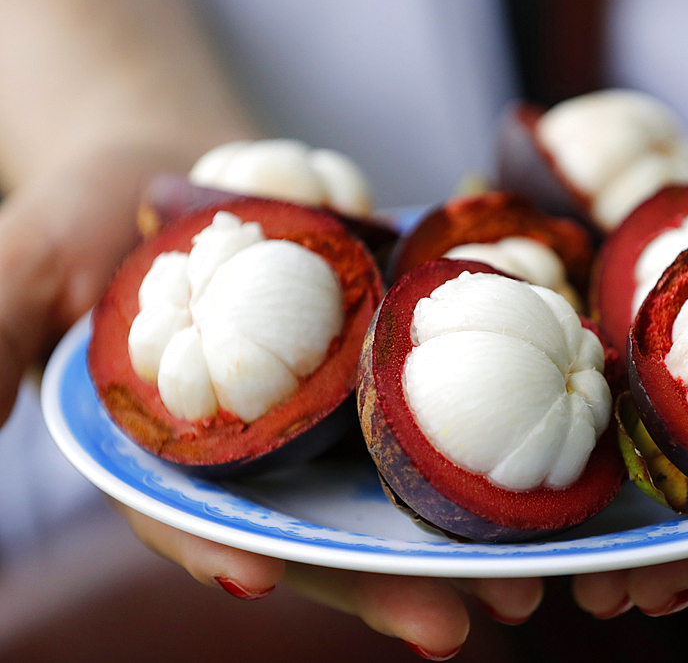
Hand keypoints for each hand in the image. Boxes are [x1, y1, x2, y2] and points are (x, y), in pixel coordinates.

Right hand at [0, 143, 541, 657]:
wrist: (182, 169)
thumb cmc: (92, 215)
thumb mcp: (25, 261)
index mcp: (170, 452)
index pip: (189, 514)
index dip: (218, 549)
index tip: (254, 580)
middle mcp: (259, 450)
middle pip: (316, 528)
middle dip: (379, 581)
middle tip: (448, 625)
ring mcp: (324, 414)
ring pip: (389, 487)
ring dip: (452, 537)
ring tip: (522, 580)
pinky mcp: (376, 367)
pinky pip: (429, 407)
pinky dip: (478, 438)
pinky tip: (537, 469)